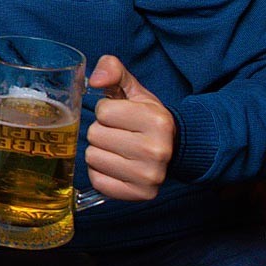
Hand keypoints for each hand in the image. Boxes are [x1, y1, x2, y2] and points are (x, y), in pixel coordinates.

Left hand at [85, 56, 175, 200]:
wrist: (173, 149)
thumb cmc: (146, 118)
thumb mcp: (133, 89)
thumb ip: (113, 70)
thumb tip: (96, 79)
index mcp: (157, 120)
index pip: (103, 112)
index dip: (106, 112)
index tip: (121, 116)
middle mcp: (157, 150)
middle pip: (94, 135)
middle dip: (101, 131)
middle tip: (119, 134)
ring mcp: (150, 176)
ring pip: (93, 158)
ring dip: (99, 152)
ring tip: (118, 149)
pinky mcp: (141, 194)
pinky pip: (98, 181)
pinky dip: (101, 173)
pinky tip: (117, 166)